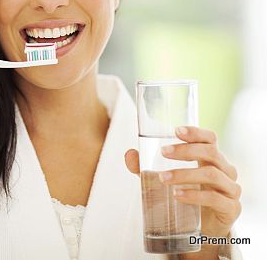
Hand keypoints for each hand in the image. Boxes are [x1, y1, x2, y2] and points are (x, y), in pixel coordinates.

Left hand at [124, 126, 241, 239]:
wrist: (203, 230)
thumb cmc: (185, 197)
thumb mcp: (162, 180)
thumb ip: (144, 167)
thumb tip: (129, 154)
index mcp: (211, 159)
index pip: (209, 139)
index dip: (196, 132)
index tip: (176, 130)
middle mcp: (225, 170)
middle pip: (211, 153)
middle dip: (186, 150)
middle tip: (163, 152)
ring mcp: (231, 189)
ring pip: (212, 174)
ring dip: (185, 174)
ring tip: (163, 178)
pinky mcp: (231, 208)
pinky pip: (215, 198)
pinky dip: (195, 196)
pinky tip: (178, 195)